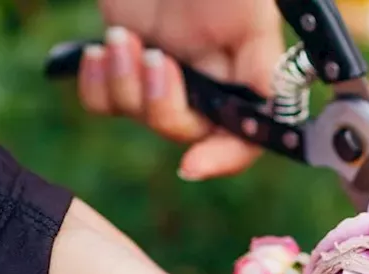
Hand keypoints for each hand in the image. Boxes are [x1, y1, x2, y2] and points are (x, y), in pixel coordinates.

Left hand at [77, 0, 284, 179]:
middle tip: (156, 58)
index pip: (244, 138)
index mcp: (245, 76)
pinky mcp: (127, 62)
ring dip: (126, 85)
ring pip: (141, 117)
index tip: (192, 163)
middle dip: (164, 106)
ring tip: (122, 38)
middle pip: (187, 132)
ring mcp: (166, 75)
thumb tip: (271, 107)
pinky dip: (97, 83)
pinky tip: (99, 51)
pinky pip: (105, 102)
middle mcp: (208, 83)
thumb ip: (262, 62)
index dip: (222, 158)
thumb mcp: (250, 12)